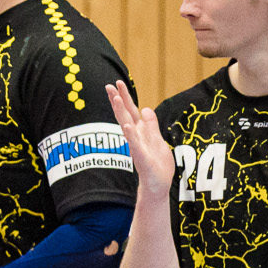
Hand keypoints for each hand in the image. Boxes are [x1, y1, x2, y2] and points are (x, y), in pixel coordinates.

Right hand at [106, 80, 173, 201]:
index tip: (117, 82)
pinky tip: (127, 126)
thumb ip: (151, 126)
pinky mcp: (141, 157)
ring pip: (127, 126)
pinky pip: (135, 144)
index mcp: (140, 132)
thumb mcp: (157, 140)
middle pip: (125, 115)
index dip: (124, 97)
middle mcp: (135, 137)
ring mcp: (137, 147)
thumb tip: (147, 108)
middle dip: (118, 100)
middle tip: (109, 85)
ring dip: (121, 113)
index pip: (130, 111)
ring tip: (116, 99)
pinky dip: (131, 135)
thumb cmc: (157, 165)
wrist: (157, 185)